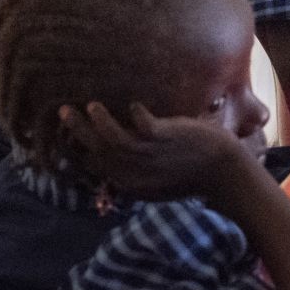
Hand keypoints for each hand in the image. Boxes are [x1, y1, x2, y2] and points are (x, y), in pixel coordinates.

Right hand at [61, 102, 247, 201]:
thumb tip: (119, 153)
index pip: (98, 165)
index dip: (82, 149)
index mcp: (131, 184)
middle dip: (79, 131)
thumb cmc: (193, 172)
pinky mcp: (165, 139)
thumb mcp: (158, 181)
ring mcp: (149, 156)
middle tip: (65, 111)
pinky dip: (135, 114)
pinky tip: (133, 105)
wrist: (224, 172)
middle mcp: (135, 173)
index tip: (71, 133)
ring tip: (90, 105)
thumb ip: (138, 171)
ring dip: (98, 122)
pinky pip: (142, 125)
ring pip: (113, 139)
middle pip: (99, 150)